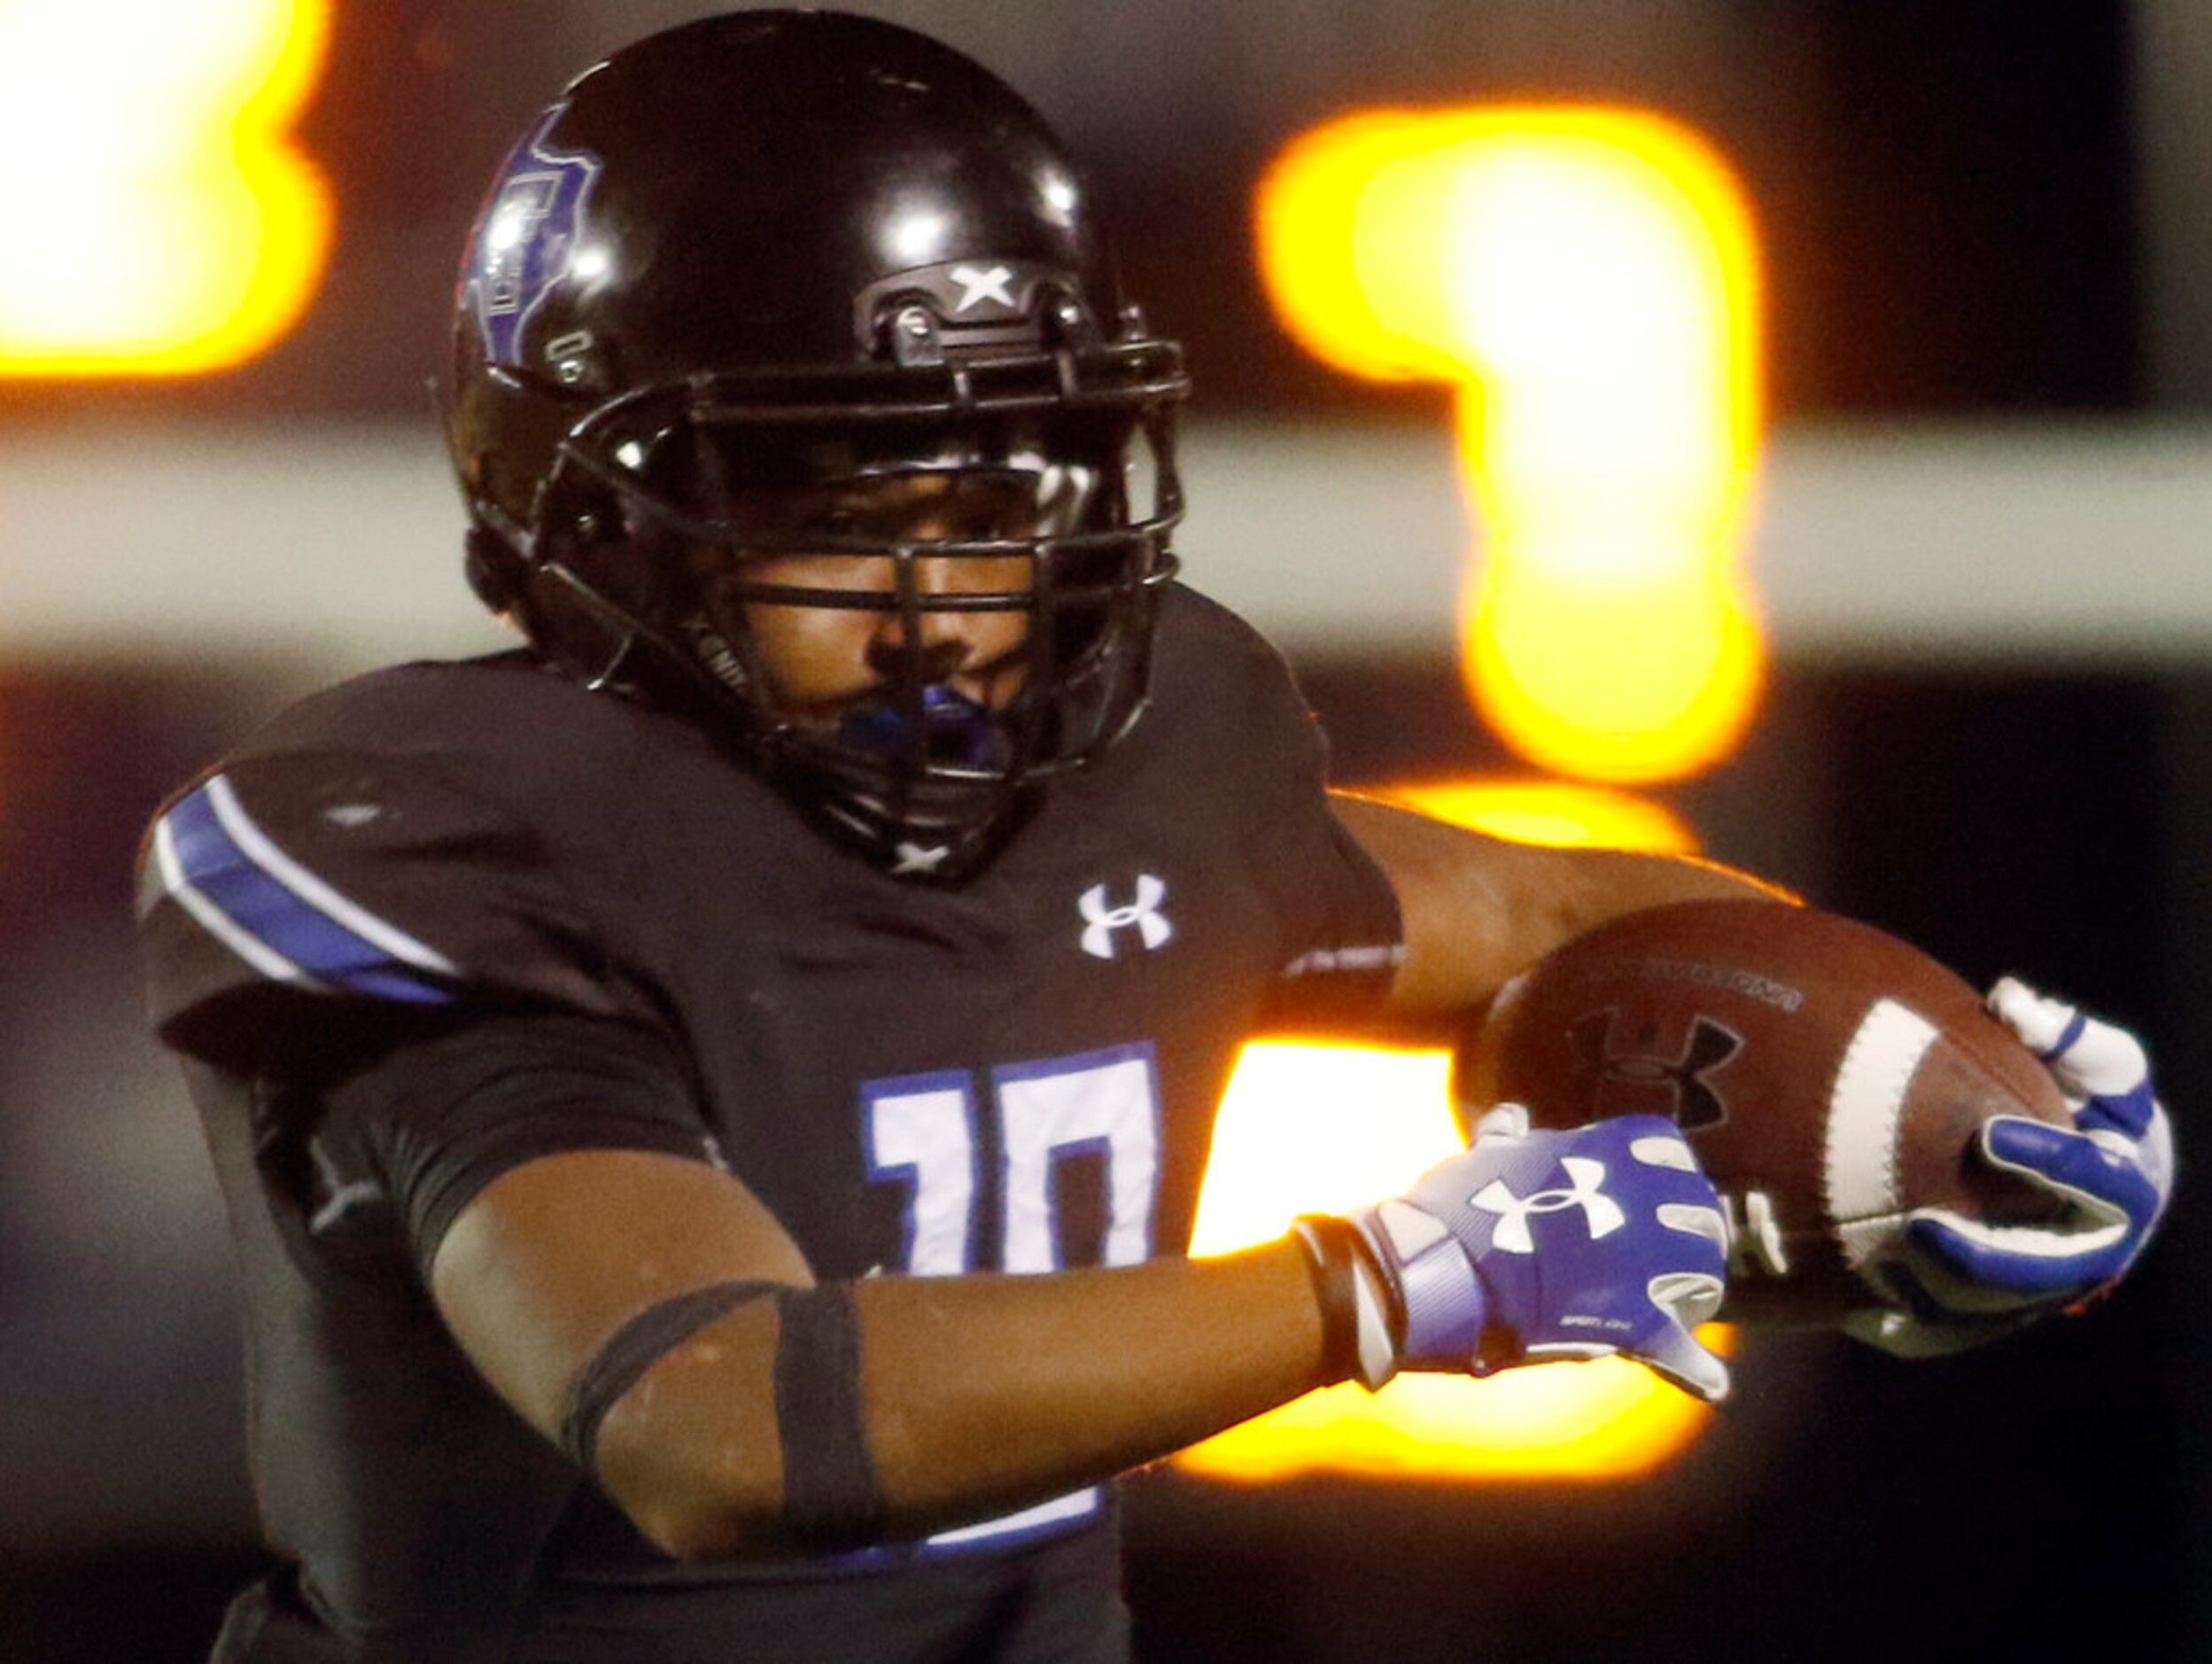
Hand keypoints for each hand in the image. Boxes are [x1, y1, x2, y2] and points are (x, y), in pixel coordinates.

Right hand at [1310, 1106, 1731, 1401]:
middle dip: (1696, 1233)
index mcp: (1594, 1155)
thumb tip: (1513, 1116)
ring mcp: (1634, 1259)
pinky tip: (1713, 1382)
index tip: (1659, 1195)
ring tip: (1685, 1305)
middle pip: (1697, 1212)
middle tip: (1679, 1254)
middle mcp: (1627, 1199)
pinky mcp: (1625, 1318)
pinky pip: (1674, 1344)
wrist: (1428, 1267)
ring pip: (1699, 1272)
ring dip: (1697, 1288)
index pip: (1664, 1151)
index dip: (1669, 1175)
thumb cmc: (1449, 1210)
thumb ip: (1505, 1140)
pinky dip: (1693, 1366)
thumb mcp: (1482, 1161)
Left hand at [1847, 978, 2174, 1356]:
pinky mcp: (1995, 1314)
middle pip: (2044, 1271)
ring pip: (1993, 1313)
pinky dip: (1909, 1330)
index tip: (1989, 1133)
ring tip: (1880, 1262)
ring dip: (1940, 1297)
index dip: (2048, 1161)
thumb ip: (2062, 1032)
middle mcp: (2091, 1251)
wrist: (2069, 1163)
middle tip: (1921, 1227)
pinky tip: (1859, 1315)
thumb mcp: (2090, 1060)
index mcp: (2124, 1188)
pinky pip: (1950, 1335)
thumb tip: (2011, 1001)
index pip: (2096, 1180)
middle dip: (1985, 1258)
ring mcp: (2043, 1291)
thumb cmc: (2080, 1096)